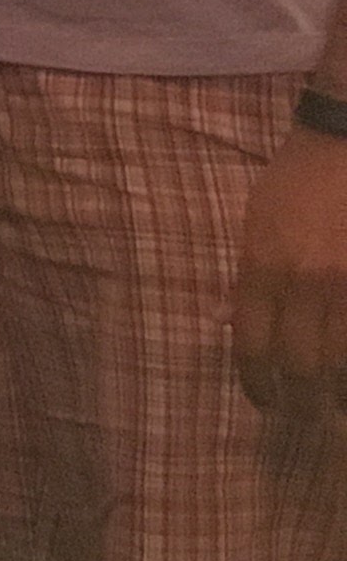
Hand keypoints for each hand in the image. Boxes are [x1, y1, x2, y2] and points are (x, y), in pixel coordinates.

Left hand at [236, 125, 346, 419]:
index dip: (258, 384)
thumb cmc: (295, 183)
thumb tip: (225, 322)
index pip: (253, 346)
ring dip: (338, 393)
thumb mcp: (255, 225)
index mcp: (263, 269)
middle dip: (302, 400)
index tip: (265, 402)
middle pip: (302, 366)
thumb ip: (245, 278)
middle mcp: (305, 284)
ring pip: (342, 362)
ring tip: (334, 405)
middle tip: (305, 414)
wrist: (343, 146)